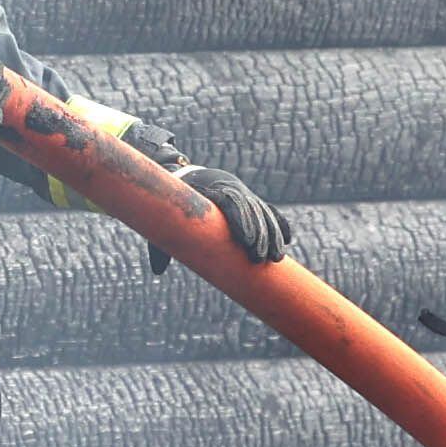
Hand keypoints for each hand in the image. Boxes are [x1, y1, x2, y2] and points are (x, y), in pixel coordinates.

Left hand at [143, 162, 293, 273]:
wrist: (190, 176)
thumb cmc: (174, 204)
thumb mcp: (164, 218)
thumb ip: (161, 241)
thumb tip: (158, 270)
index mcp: (210, 189)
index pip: (230, 202)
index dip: (241, 220)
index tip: (247, 241)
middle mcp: (230, 188)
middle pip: (250, 209)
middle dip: (259, 234)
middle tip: (260, 259)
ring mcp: (243, 193)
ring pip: (262, 211)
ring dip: (272, 234)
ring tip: (276, 258)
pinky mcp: (250, 199)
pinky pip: (268, 210)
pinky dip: (278, 223)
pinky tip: (287, 239)